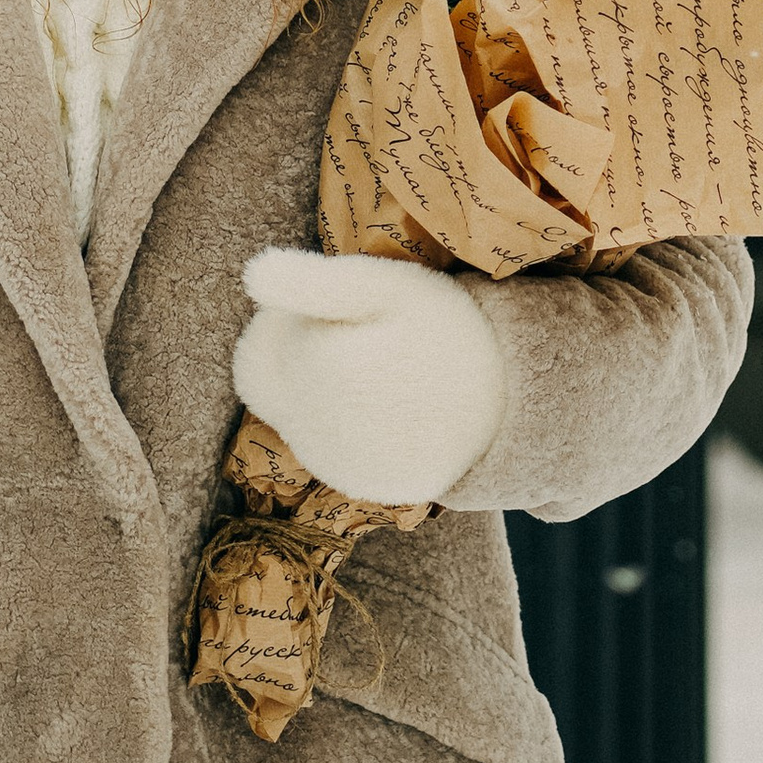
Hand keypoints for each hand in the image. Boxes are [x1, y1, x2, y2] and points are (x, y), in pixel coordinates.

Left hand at [233, 246, 507, 505]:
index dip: (292, 317)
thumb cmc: (442, 325)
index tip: (338, 306)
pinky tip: (382, 403)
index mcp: (318, 375)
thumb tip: (251, 273)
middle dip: (298, 354)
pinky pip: (325, 448)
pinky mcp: (361, 488)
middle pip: (271, 382)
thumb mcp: (381, 283)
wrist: (511, 397)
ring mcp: (339, 469)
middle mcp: (320, 433)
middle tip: (361, 334)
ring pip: (293, 416)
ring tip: (379, 367)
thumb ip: (309, 280)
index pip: (257, 343)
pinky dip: (340, 423)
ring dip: (317, 388)